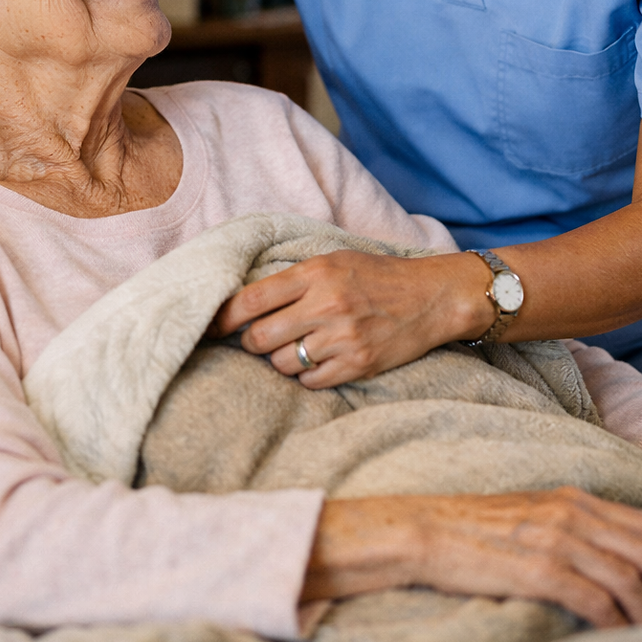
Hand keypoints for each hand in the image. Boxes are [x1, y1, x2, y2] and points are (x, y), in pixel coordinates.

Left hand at [213, 249, 493, 387]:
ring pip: (282, 364)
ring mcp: (342, 338)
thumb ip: (294, 278)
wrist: (431, 296)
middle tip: (261, 339)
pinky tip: (319, 360)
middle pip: (259, 338)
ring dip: (281, 360)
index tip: (210, 326)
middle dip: (252, 343)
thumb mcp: (334, 260)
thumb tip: (245, 300)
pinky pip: (310, 381)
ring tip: (297, 347)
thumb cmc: (377, 276)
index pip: (251, 300)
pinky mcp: (358, 365)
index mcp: (315, 274)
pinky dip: (307, 375)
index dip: (223, 318)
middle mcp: (326, 305)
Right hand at [302, 487, 641, 627]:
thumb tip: (610, 553)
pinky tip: (623, 636)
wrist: (423, 530)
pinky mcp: (538, 569)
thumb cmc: (472, 529)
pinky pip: (596, 600)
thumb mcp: (530, 514)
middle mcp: (569, 512)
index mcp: (569, 497)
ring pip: (628, 576)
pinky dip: (619, 622)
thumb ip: (570, 524)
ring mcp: (555, 539)